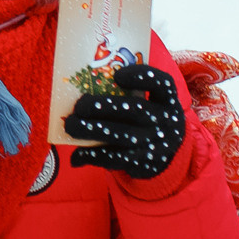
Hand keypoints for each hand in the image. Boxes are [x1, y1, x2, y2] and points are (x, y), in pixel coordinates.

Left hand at [66, 63, 187, 180]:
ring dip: (92, 130)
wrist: (166, 157)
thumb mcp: (149, 104)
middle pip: (135, 110)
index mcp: (168, 100)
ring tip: (70, 126)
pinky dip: (94, 156)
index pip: (162, 83)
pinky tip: (77, 155)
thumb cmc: (145, 120)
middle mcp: (166, 121)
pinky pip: (117, 159)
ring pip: (122, 135)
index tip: (117, 75)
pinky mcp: (144, 163)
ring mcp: (156, 143)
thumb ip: (126, 94)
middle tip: (79, 106)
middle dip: (103, 106)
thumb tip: (77, 88)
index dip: (140, 77)